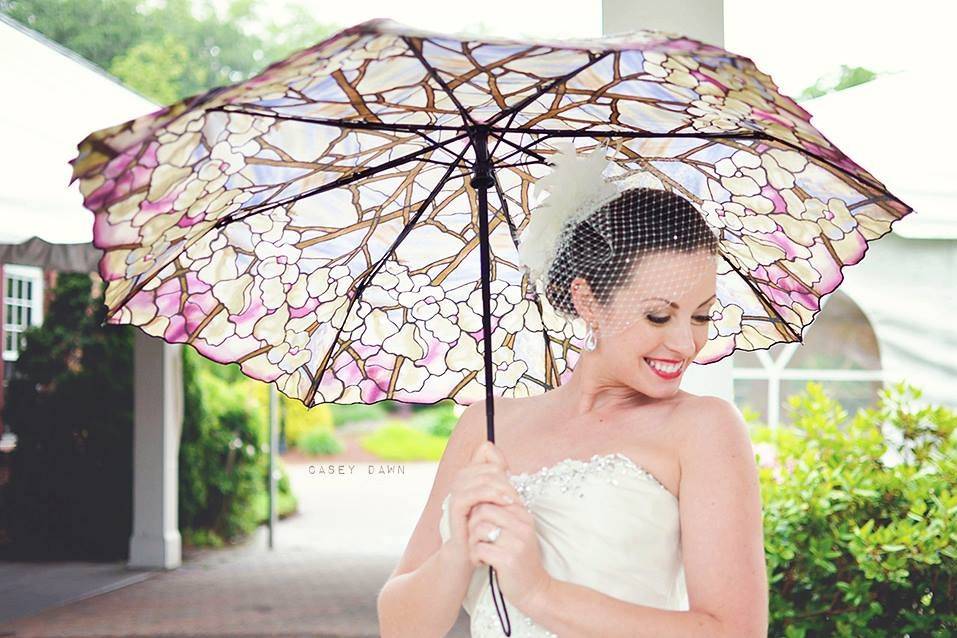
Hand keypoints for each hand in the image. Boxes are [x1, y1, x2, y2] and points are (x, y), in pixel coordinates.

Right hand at [443, 440, 523, 566]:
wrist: (469, 551)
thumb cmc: (485, 524)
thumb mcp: (496, 499)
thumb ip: (500, 480)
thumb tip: (506, 465)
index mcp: (469, 472)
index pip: (486, 451)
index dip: (502, 464)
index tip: (512, 483)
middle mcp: (460, 477)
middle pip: (489, 465)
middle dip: (507, 480)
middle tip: (518, 496)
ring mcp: (456, 491)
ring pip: (484, 477)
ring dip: (504, 488)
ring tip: (515, 501)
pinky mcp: (456, 506)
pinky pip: (475, 492)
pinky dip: (494, 495)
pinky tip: (506, 503)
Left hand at [467, 443, 552, 613]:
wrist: (534, 588)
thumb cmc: (520, 557)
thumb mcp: (517, 530)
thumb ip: (504, 512)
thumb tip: (480, 494)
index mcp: (524, 515)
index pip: (493, 497)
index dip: (479, 510)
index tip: (479, 524)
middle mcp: (522, 526)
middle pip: (482, 510)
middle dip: (472, 524)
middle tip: (475, 538)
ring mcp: (516, 542)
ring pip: (478, 528)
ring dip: (472, 541)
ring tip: (478, 550)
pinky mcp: (507, 560)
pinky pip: (479, 548)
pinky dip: (474, 556)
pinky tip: (480, 562)